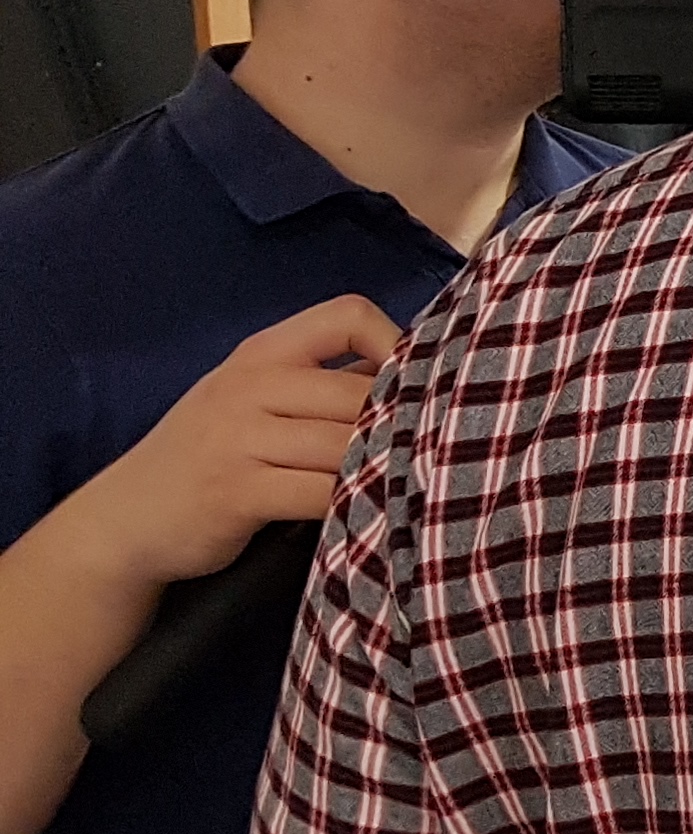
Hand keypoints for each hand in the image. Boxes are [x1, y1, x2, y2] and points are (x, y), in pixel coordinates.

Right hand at [51, 296, 398, 589]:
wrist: (124, 518)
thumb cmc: (208, 458)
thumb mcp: (253, 403)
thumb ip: (321, 386)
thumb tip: (416, 379)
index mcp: (261, 353)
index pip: (349, 315)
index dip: (396, 344)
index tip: (415, 388)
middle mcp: (249, 385)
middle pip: (361, 392)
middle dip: (402, 426)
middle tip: (426, 453)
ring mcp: (238, 437)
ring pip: (346, 444)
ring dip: (382, 469)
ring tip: (404, 485)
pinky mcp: (235, 491)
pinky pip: (321, 493)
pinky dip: (354, 504)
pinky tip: (365, 513)